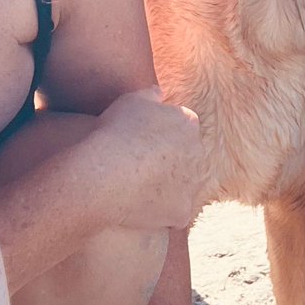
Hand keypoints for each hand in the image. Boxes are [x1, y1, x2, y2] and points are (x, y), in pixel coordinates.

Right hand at [94, 88, 204, 228]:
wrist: (106, 173)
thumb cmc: (116, 131)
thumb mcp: (130, 100)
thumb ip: (150, 94)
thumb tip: (160, 92)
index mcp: (187, 123)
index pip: (182, 127)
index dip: (162, 133)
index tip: (144, 139)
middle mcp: (198, 153)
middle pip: (188, 156)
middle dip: (172, 159)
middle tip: (143, 163)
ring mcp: (192, 185)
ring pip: (184, 185)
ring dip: (170, 185)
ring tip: (141, 186)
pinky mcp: (183, 212)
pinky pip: (175, 212)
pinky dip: (162, 211)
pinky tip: (141, 207)